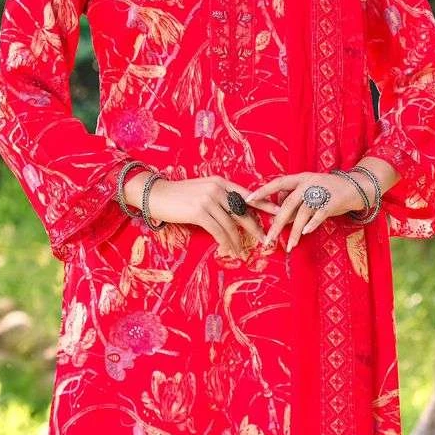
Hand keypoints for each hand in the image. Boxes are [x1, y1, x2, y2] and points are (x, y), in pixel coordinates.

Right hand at [132, 173, 278, 258]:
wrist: (156, 195)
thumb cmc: (178, 196)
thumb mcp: (202, 191)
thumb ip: (219, 198)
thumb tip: (235, 212)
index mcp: (220, 182)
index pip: (247, 194)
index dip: (264, 204)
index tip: (279, 212)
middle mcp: (217, 188)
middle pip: (243, 211)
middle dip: (255, 227)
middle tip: (265, 240)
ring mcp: (208, 199)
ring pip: (231, 225)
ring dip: (238, 241)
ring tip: (242, 252)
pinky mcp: (199, 212)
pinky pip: (219, 231)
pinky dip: (226, 243)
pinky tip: (229, 250)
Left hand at [247, 165, 385, 251]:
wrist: (355, 187)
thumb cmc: (328, 192)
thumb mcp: (310, 193)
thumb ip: (295, 204)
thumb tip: (279, 220)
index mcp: (300, 178)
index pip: (278, 183)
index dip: (263, 191)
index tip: (248, 200)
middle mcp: (309, 183)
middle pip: (288, 204)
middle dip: (277, 223)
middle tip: (268, 239)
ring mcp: (321, 191)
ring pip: (303, 213)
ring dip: (295, 231)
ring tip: (289, 246)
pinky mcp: (332, 201)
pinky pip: (319, 215)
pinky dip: (312, 224)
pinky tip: (306, 233)